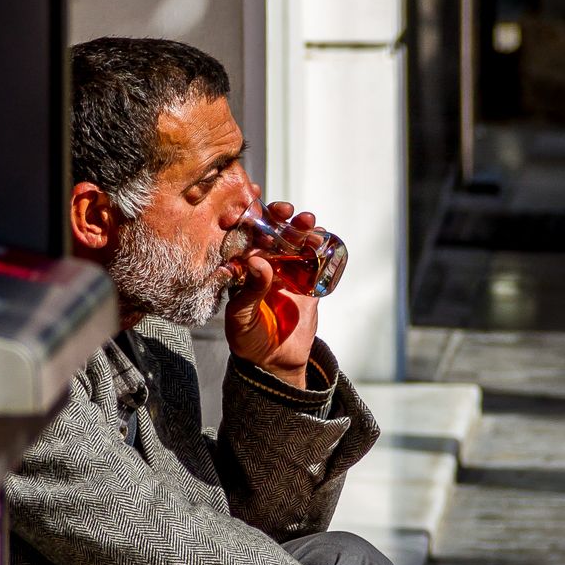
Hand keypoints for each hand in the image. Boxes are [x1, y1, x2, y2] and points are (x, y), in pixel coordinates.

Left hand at [225, 202, 320, 387]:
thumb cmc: (249, 341)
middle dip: (278, 217)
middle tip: (285, 210)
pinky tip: (323, 239)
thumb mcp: (242, 318)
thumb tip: (258, 260)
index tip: (252, 201)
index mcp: (242, 269)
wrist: (276, 364)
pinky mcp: (308, 284)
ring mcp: (288, 273)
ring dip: (301, 228)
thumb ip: (250, 290)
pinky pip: (316, 262)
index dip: (247, 216)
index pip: (242, 237)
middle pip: (272, 233)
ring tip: (309, 221)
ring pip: (295, 242)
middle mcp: (264, 266)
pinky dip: (321, 248)